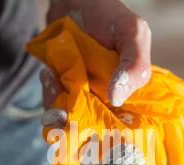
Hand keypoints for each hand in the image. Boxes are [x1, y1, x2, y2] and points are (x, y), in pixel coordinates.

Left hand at [42, 0, 151, 123]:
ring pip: (71, 120)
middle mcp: (108, 99)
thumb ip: (135, 65)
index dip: (109, 132)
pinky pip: (55, 105)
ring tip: (52, 79)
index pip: (124, 125)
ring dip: (56, 105)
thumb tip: (117, 99)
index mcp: (130, 92)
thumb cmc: (109, 17)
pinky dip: (49, 94)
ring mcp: (85, 96)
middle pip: (93, 128)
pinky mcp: (65, 90)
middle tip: (62, 107)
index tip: (94, 127)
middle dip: (75, 120)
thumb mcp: (132, 33)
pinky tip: (48, 75)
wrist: (76, 2)